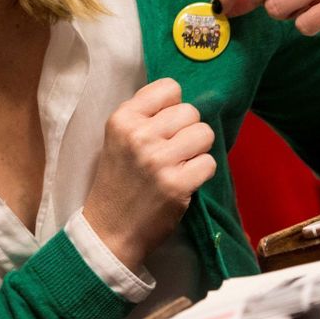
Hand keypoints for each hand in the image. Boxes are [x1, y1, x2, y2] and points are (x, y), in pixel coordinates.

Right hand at [83, 79, 215, 271]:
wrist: (109, 230)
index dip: (172, 107)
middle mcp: (139, 135)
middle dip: (187, 130)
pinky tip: (185, 181)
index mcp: (122, 119)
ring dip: (198, 150)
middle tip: (173, 151)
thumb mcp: (119, 138)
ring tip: (180, 164)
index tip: (163, 127)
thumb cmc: (118, 181)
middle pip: (191, 111)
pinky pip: (209, 162)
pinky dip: (201, 172)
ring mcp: (158, 161)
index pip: (169, 88)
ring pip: (205, 133)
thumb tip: (183, 101)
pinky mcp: (177, 185)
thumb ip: (145, 115)